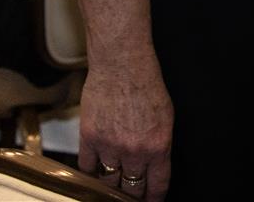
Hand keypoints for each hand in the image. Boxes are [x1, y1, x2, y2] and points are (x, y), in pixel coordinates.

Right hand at [78, 54, 172, 199]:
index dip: (153, 199)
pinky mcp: (88, 139)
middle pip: (130, 188)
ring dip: (110, 187)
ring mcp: (109, 147)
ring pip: (107, 181)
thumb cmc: (147, 86)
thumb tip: (153, 165)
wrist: (122, 66)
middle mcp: (134, 151)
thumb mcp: (166, 117)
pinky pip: (87, 168)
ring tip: (112, 190)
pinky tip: (93, 175)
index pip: (157, 184)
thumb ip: (158, 144)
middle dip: (131, 196)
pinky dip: (90, 173)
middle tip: (130, 198)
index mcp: (158, 146)